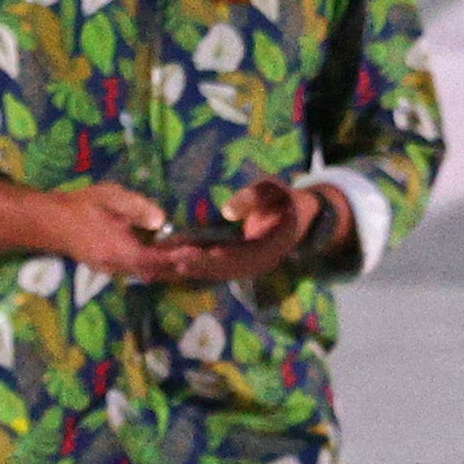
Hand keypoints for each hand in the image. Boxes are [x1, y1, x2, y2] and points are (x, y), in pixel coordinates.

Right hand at [24, 181, 184, 271]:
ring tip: (192, 257)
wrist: (49, 222)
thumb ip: (136, 207)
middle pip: (157, 272)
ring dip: (169, 268)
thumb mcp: (109, 197)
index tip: (200, 250)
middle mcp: (119, 266)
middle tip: (205, 255)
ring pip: (149, 274)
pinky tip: (167, 256)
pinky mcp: (110, 269)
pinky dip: (156, 266)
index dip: (179, 256)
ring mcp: (114, 270)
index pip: (156, 259)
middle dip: (180, 266)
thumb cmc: (81, 206)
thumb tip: (161, 220)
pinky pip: (139, 271)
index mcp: (120, 250)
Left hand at [129, 179, 329, 286]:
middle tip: (163, 262)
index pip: (236, 258)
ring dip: (192, 270)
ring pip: (219, 272)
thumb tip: (229, 212)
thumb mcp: (273, 190)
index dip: (209, 259)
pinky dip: (197, 266)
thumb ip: (253, 198)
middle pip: (224, 270)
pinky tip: (174, 263)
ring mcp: (252, 266)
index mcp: (270, 247)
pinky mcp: (242, 263)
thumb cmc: (284, 198)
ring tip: (162, 266)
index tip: (183, 255)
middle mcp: (260, 263)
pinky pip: (219, 268)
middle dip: (193, 267)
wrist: (301, 214)